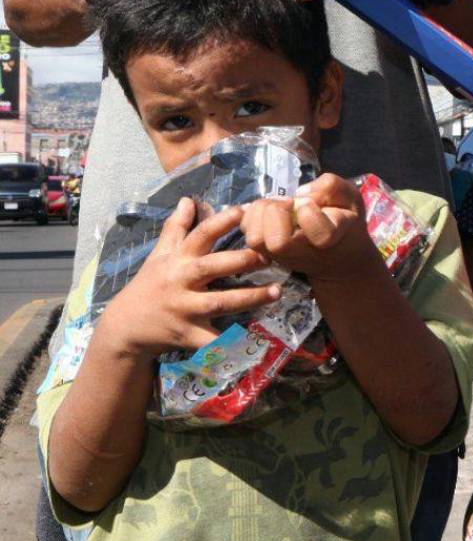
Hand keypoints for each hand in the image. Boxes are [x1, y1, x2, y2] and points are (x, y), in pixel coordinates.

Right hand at [100, 199, 277, 357]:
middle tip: (269, 255)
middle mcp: (181, 282)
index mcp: (177, 261)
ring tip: (277, 291)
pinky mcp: (189, 335)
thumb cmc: (149, 286)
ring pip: (220, 302)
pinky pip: (214, 339)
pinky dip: (232, 340)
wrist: (126, 327)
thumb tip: (188, 200)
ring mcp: (185, 309)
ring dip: (249, 297)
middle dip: (240, 260)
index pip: (199, 236)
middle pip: (212, 267)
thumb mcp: (159, 256)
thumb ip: (176, 228)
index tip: (244, 210)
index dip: (220, 222)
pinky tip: (256, 336)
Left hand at [240, 173, 377, 281]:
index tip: (313, 204)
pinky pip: (246, 230)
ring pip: (255, 239)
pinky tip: (268, 209)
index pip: (319, 234)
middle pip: (277, 242)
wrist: (337, 258)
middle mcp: (301, 252)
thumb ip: (332, 186)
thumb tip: (301, 193)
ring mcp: (280, 255)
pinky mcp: (265, 250)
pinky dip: (251, 213)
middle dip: (277, 212)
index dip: (310, 212)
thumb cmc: (344, 223)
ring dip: (261, 212)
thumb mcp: (351, 198)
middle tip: (289, 203)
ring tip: (277, 205)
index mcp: (329, 239)